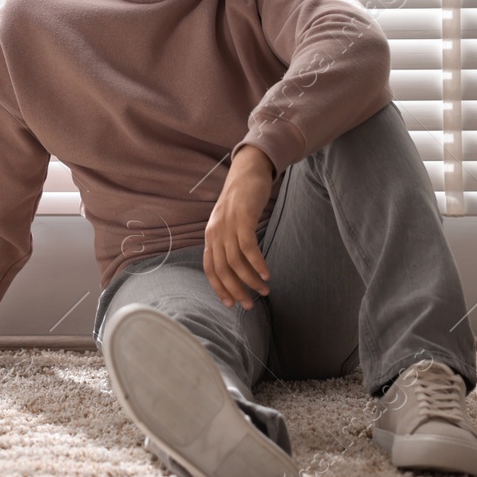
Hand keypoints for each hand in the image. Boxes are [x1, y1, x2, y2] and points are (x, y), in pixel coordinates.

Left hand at [204, 145, 274, 310]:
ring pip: (236, 261)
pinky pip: (248, 246)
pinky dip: (256, 262)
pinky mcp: (242, 217)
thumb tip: (238, 270)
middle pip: (222, 269)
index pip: (210, 268)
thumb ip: (230, 243)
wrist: (248, 171)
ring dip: (250, 280)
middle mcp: (215, 231)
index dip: (219, 288)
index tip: (231, 304)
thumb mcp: (230, 223)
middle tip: (250, 305)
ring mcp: (228, 224)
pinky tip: (266, 274)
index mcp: (210, 235)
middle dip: (236, 290)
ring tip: (264, 290)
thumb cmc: (242, 201)